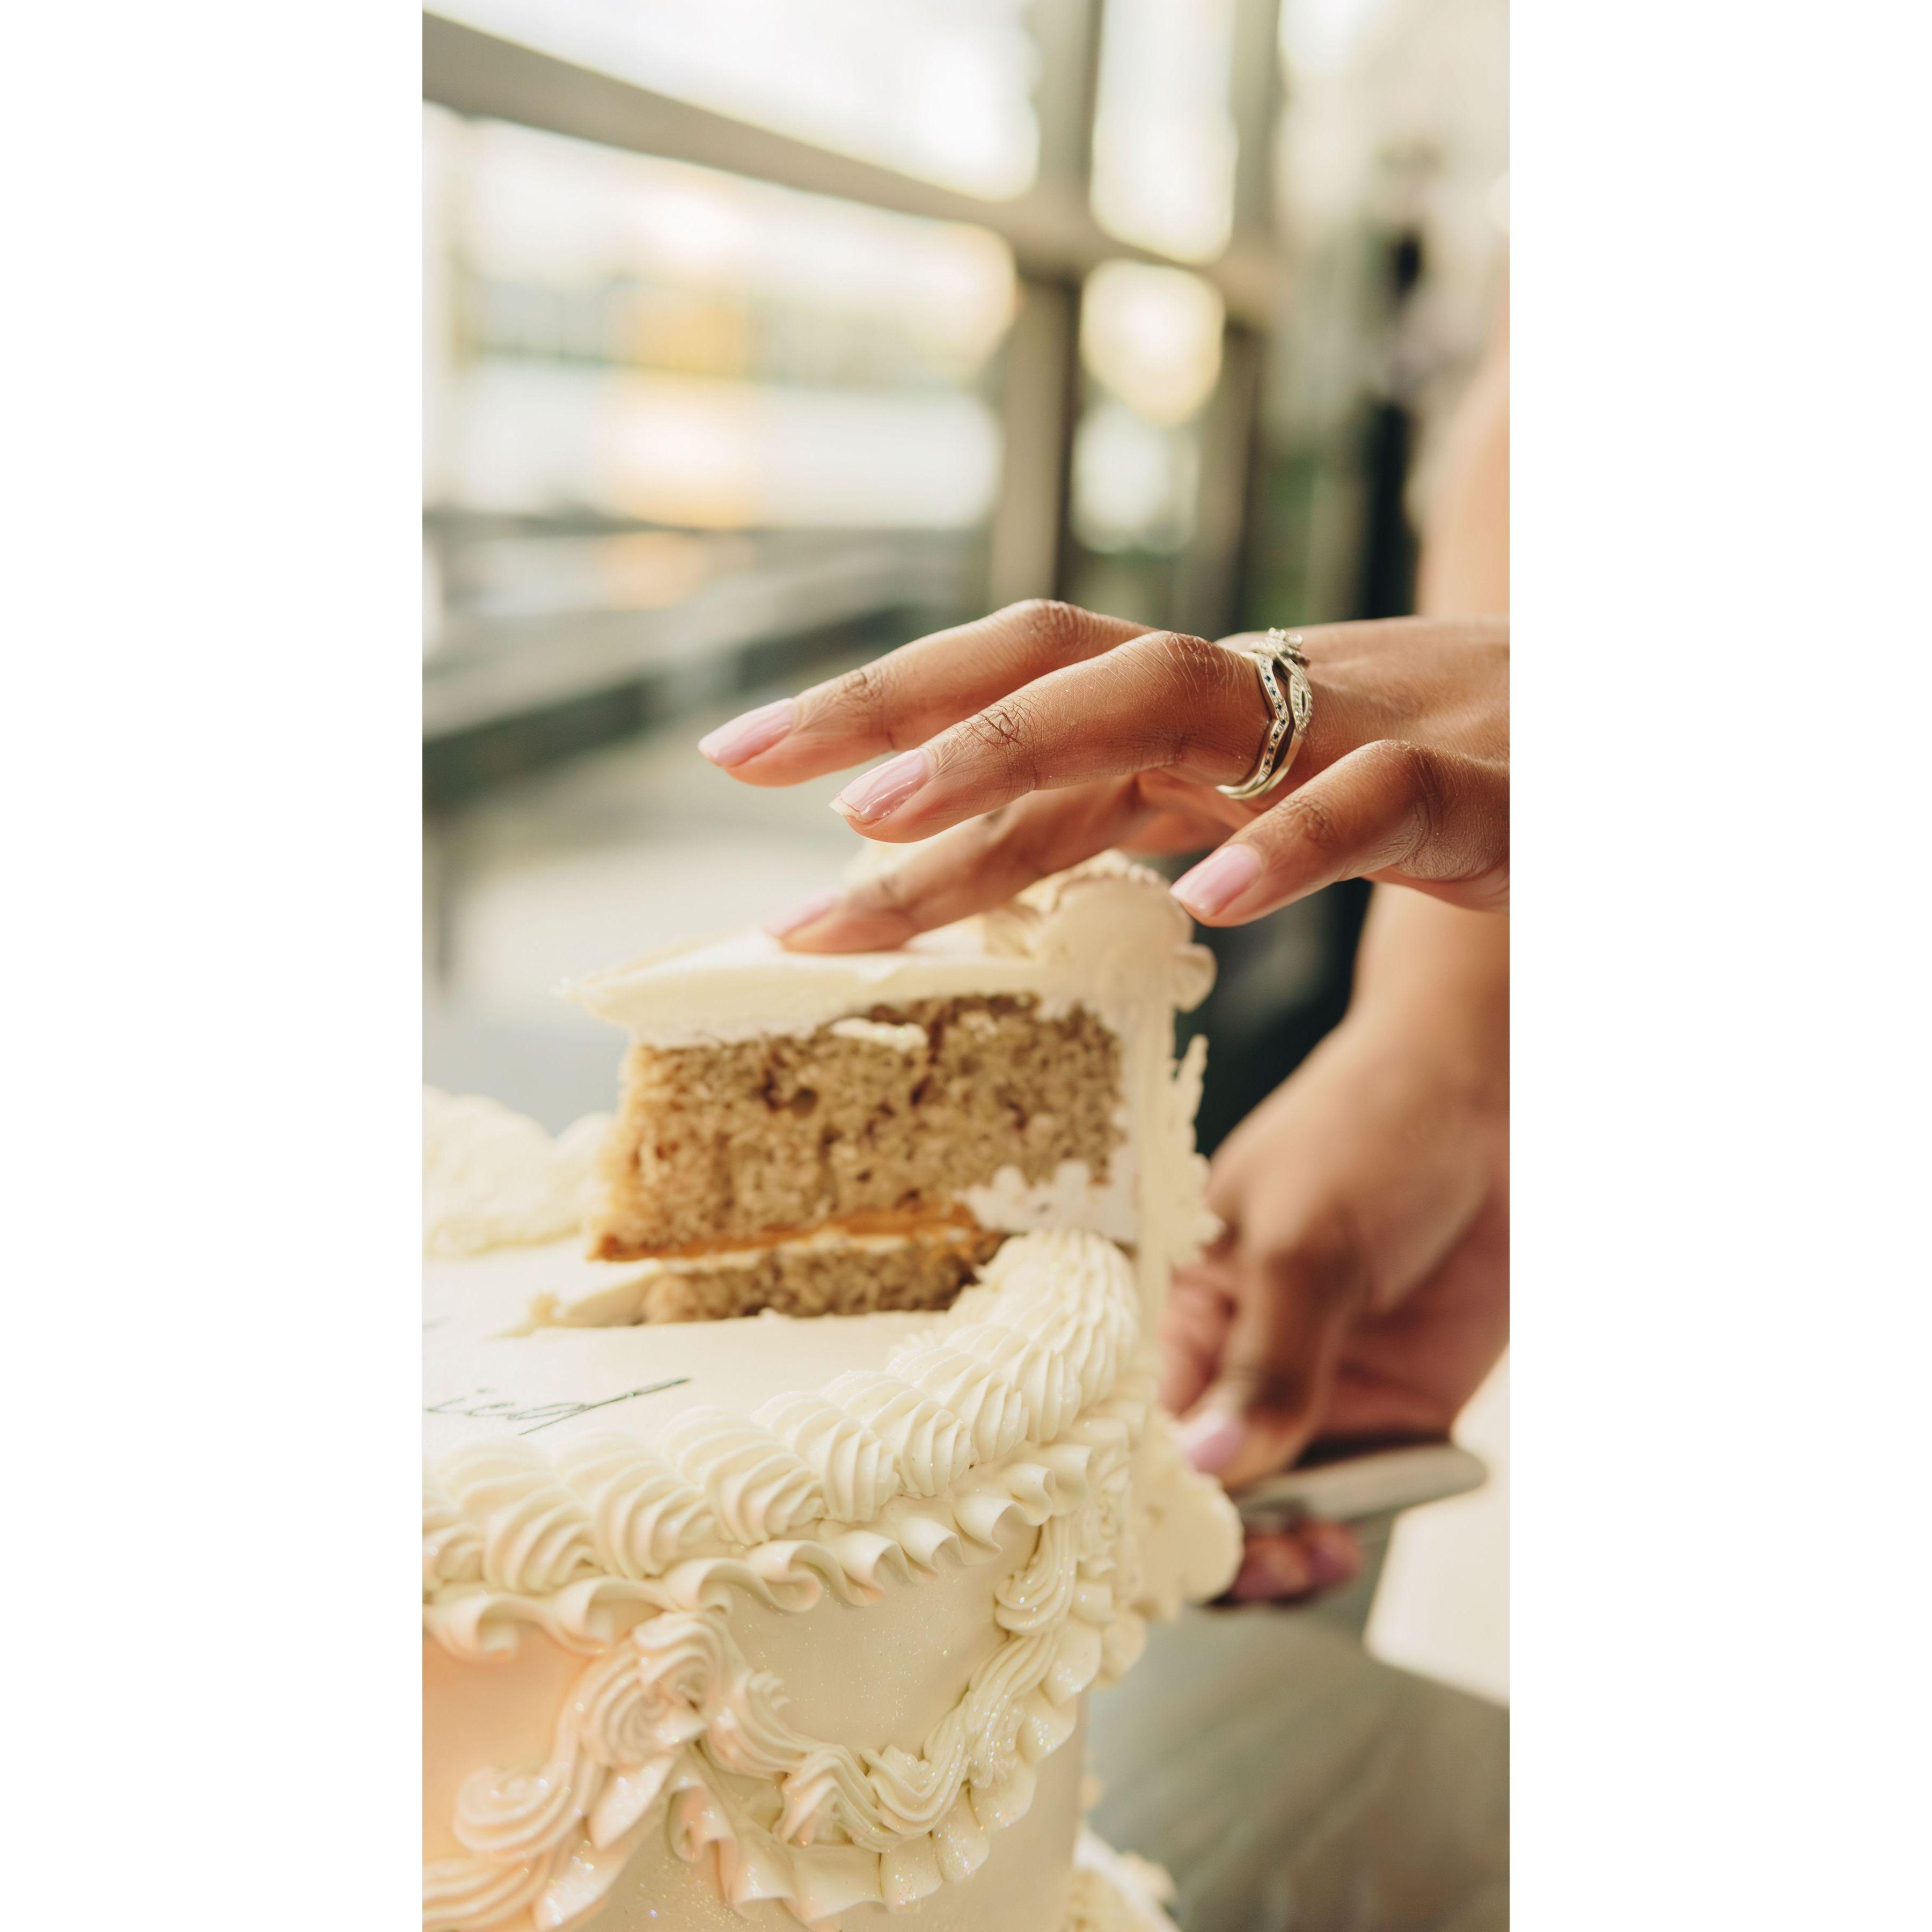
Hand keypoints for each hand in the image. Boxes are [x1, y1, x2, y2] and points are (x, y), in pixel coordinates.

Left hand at [695, 601, 1507, 947]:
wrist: (1633, 751)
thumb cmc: (1440, 785)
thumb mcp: (1261, 799)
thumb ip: (1133, 822)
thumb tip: (977, 878)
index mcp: (1206, 708)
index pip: (1019, 687)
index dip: (880, 711)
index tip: (738, 757)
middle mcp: (1259, 695)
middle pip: (1052, 670)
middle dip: (894, 712)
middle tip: (746, 770)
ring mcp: (1362, 726)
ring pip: (1169, 708)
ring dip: (1018, 760)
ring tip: (884, 832)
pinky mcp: (1476, 790)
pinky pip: (1374, 806)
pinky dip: (1291, 849)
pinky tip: (1207, 908)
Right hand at [1164, 896, 1509, 1601]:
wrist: (1489, 1093)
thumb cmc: (1367, 1129)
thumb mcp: (1305, 1241)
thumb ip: (1266, 1364)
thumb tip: (1210, 1471)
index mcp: (1177, 1310)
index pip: (1134, 1427)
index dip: (1143, 1499)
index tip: (1172, 1549)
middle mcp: (1232, 1363)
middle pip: (1201, 1489)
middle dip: (1219, 1543)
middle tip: (1261, 1563)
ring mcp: (1312, 1391)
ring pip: (1276, 1511)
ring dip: (1284, 1552)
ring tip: (1311, 1558)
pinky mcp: (1391, 1409)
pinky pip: (1357, 1495)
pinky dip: (1350, 1530)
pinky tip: (1351, 1536)